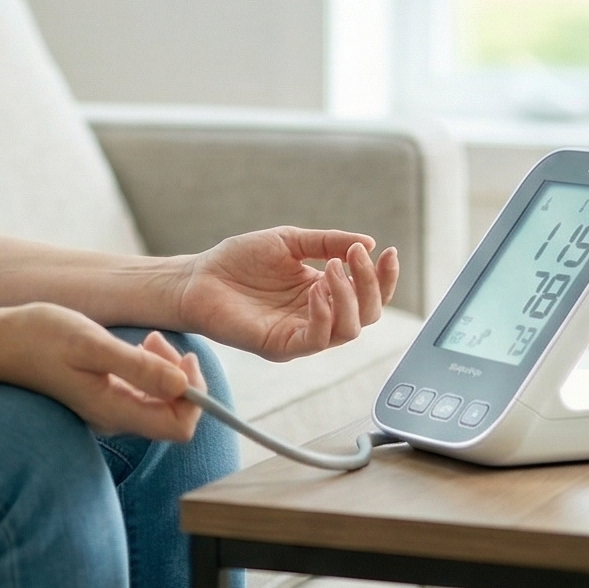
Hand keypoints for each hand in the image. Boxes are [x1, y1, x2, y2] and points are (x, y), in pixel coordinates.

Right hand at [0, 305, 206, 440]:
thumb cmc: (40, 338)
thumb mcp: (91, 345)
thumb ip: (137, 366)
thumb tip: (183, 385)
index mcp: (115, 411)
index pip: (180, 428)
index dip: (195, 397)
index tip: (184, 359)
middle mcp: (115, 419)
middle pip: (173, 415)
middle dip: (180, 377)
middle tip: (158, 341)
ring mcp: (107, 410)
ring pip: (159, 402)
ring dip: (164, 370)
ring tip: (146, 339)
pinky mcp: (100, 398)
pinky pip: (141, 392)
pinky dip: (148, 369)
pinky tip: (134, 346)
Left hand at [177, 229, 398, 361]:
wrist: (199, 276)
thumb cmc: (240, 259)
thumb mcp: (290, 241)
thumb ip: (327, 242)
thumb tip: (368, 243)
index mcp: (324, 292)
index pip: (368, 294)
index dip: (384, 277)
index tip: (388, 252)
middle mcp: (318, 317)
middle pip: (368, 316)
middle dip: (371, 285)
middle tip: (354, 256)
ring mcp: (301, 334)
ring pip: (348, 330)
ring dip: (349, 297)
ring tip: (333, 269)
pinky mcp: (282, 346)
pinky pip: (316, 340)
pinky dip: (324, 315)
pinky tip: (317, 289)